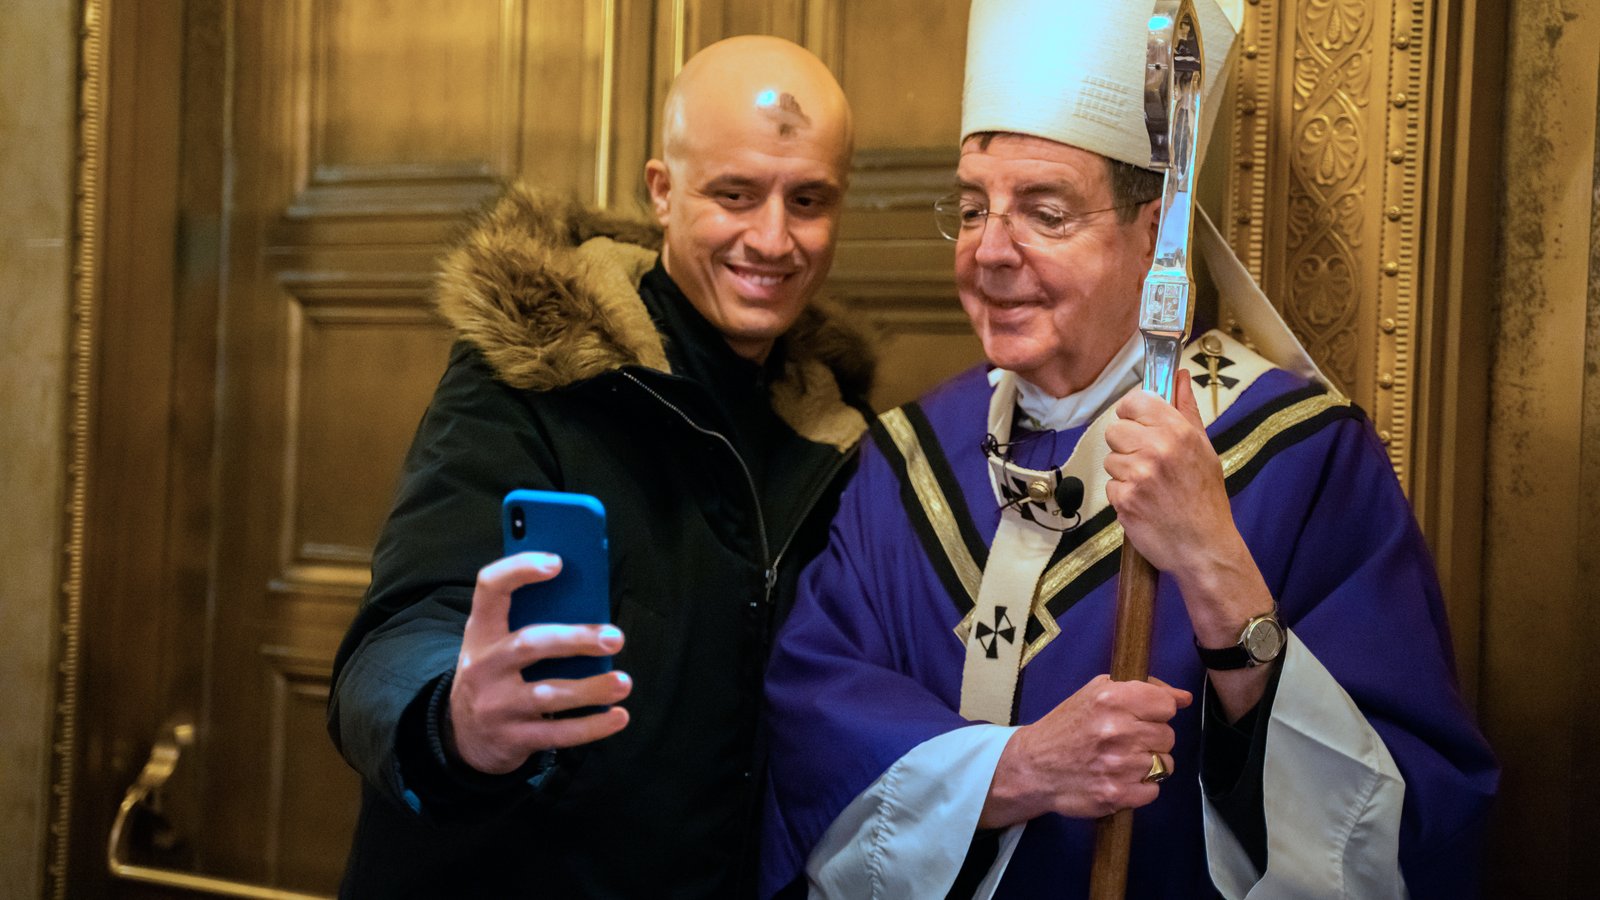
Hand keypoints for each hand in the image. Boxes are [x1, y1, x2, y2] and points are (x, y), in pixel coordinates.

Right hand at [446, 552, 631, 774]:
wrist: (465, 738)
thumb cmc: (497, 676)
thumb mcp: (497, 646)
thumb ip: (531, 624)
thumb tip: (591, 610)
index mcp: (480, 632)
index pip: (490, 588)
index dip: (519, 570)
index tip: (557, 562)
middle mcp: (483, 666)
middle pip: (530, 644)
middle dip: (576, 639)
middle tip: (615, 637)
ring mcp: (495, 706)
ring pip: (548, 695)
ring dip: (591, 689)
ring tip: (624, 682)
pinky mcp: (512, 739)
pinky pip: (558, 734)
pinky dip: (592, 726)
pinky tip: (618, 716)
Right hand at [979, 675, 1191, 827]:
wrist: (1033, 767)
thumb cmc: (1066, 727)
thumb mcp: (1096, 693)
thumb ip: (1142, 689)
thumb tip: (1183, 698)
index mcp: (1110, 699)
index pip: (1166, 705)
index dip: (1157, 712)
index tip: (1142, 717)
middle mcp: (1117, 730)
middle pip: (1168, 736)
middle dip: (1151, 739)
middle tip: (1125, 741)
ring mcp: (1118, 765)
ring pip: (1164, 764)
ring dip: (1147, 764)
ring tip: (1120, 761)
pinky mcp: (1117, 795)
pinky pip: (1153, 790)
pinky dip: (1140, 787)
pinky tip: (1118, 779)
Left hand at [1104, 371, 1237, 581]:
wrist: (1204, 547)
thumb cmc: (1205, 498)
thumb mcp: (1203, 448)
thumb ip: (1186, 409)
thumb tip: (1179, 374)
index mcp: (1177, 431)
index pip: (1135, 402)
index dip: (1134, 414)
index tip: (1141, 425)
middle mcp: (1156, 448)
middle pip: (1115, 430)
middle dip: (1127, 446)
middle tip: (1148, 463)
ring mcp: (1138, 475)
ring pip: (1111, 459)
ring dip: (1125, 473)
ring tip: (1151, 487)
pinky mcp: (1124, 499)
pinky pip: (1110, 486)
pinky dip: (1123, 496)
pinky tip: (1144, 503)